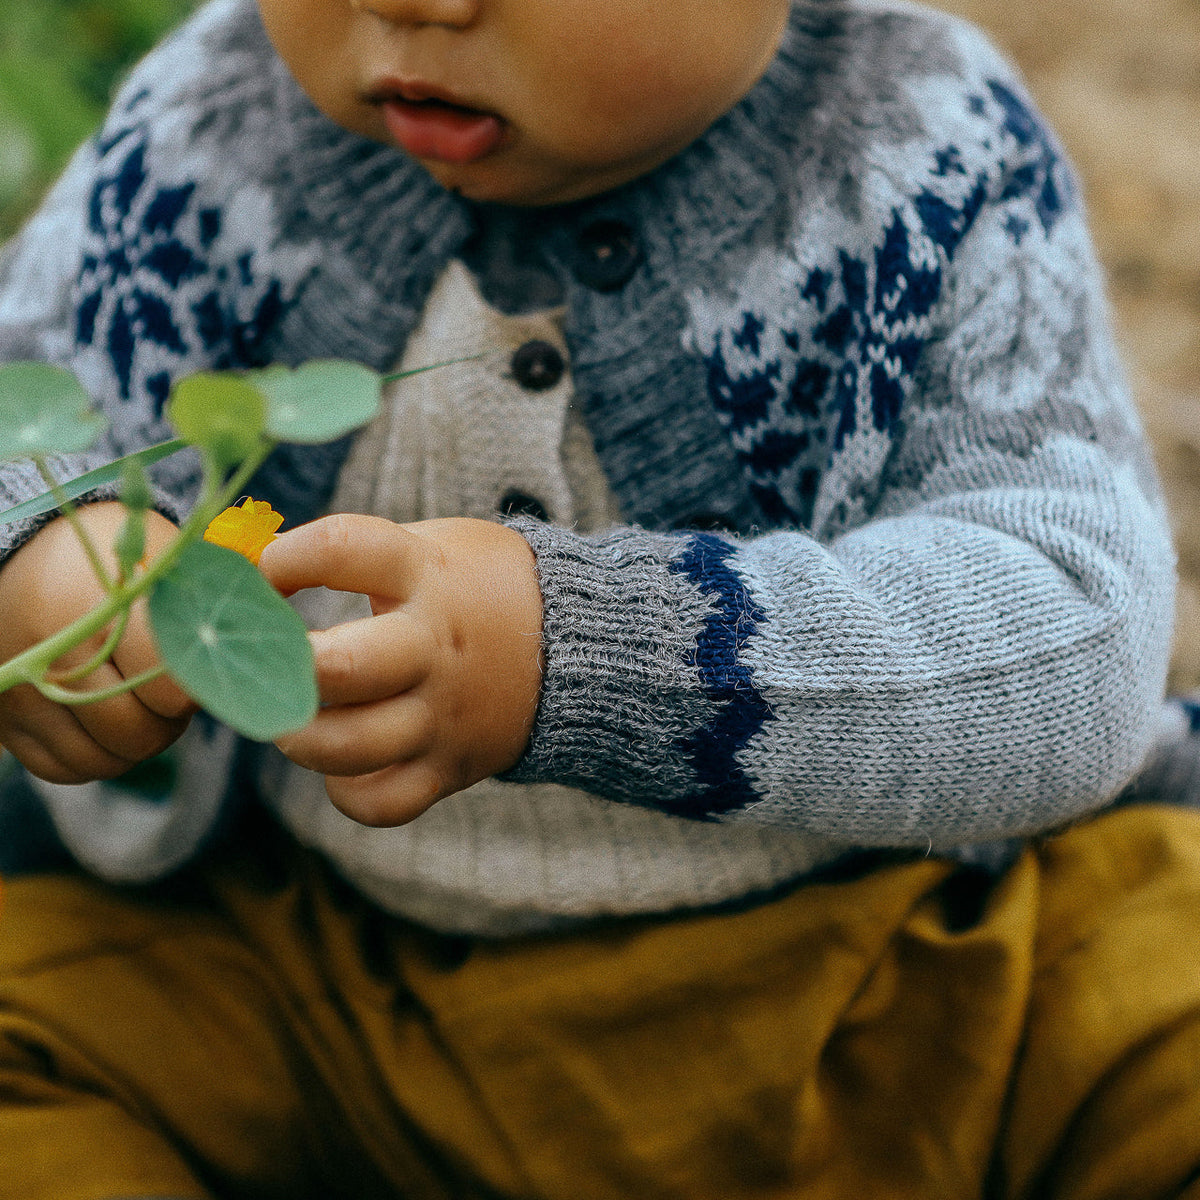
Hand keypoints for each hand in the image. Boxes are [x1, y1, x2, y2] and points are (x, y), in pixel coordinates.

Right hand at [0, 502, 195, 783]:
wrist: (23, 550)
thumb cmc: (118, 555)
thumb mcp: (164, 560)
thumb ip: (209, 600)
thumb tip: (275, 638)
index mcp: (100, 609)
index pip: (171, 690)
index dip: (197, 688)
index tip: (202, 668)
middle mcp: (53, 655)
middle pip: (138, 732)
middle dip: (171, 722)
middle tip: (177, 694)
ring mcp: (21, 692)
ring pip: (104, 759)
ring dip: (138, 744)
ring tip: (147, 706)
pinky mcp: (3, 718)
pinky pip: (64, 768)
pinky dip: (97, 756)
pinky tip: (111, 723)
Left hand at [259, 514, 543, 825]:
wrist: (577, 643)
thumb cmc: (477, 585)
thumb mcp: (432, 545)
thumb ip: (356, 554)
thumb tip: (249, 570)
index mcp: (425, 574)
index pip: (340, 548)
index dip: (282, 558)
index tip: (265, 571)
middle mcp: (432, 647)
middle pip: (337, 667)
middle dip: (281, 666)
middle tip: (262, 663)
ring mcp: (443, 713)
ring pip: (349, 746)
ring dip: (299, 736)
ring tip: (292, 718)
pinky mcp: (452, 765)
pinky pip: (385, 802)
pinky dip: (348, 792)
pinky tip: (342, 764)